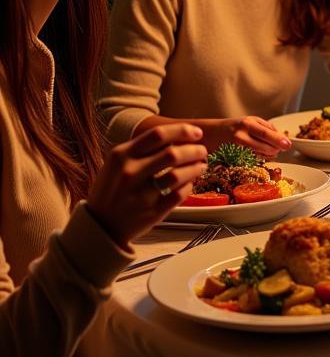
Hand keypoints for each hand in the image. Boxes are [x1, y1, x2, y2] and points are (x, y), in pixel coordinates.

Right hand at [86, 124, 207, 247]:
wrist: (100, 225)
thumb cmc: (112, 189)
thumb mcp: (116, 163)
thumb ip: (141, 149)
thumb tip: (177, 136)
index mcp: (120, 156)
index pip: (158, 134)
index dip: (182, 131)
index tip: (196, 132)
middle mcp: (130, 173)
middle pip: (172, 153)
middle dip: (194, 150)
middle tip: (202, 150)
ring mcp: (141, 194)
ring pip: (178, 175)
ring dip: (195, 168)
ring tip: (201, 165)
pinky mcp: (152, 212)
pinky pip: (179, 195)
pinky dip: (188, 186)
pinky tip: (189, 183)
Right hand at [211, 116, 290, 156]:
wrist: (210, 134)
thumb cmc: (234, 126)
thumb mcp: (249, 121)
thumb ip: (266, 127)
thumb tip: (282, 137)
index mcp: (246, 123)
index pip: (266, 133)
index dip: (278, 140)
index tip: (288, 145)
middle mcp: (241, 136)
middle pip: (264, 146)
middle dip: (275, 149)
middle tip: (281, 149)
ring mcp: (236, 148)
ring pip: (259, 154)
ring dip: (269, 154)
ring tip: (272, 150)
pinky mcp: (233, 158)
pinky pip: (252, 160)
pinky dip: (260, 158)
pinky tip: (261, 154)